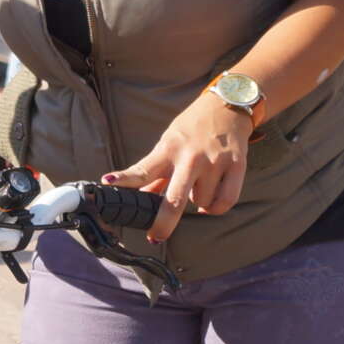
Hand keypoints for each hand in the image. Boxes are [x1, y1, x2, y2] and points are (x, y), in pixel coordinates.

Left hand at [105, 91, 253, 242]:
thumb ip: (156, 173)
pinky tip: (209, 205)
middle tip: (156, 236)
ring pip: (201, 203)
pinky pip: (225, 201)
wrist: (227, 106)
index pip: (143, 169)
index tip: (108, 184)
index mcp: (168, 149)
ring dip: (197, 203)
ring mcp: (214, 162)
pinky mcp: (236, 165)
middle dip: (163, 223)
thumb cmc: (191, 128)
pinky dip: (215, 208)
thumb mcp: (168, 143)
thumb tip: (139, 199)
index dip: (124, 179)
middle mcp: (190, 157)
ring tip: (197, 186)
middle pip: (175, 200)